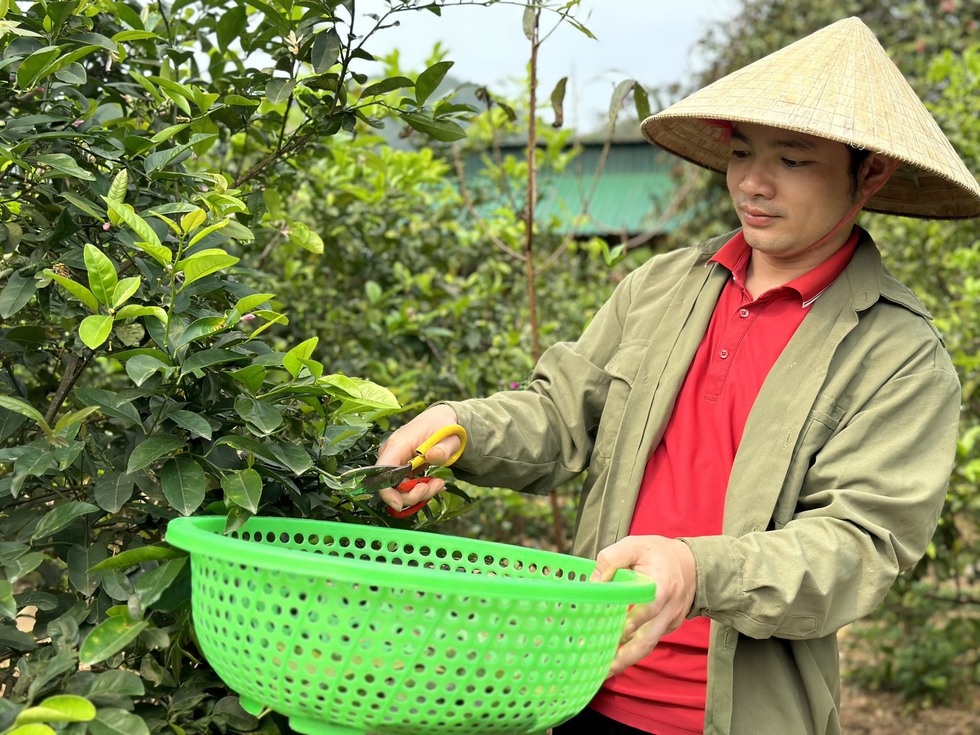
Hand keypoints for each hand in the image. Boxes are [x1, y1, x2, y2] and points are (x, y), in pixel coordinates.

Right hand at [375, 404, 460, 512]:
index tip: (400, 504)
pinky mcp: (399, 467)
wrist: (440, 421)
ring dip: (419, 493)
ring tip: (439, 484)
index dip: (387, 491)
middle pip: (390, 485)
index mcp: (399, 443)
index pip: (382, 470)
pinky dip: (419, 489)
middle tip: (436, 486)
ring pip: (398, 488)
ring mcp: (394, 461)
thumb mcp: (450, 438)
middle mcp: (391, 453)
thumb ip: (443, 449)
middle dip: (413, 494)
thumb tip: (432, 456)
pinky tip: (434, 483)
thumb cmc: (443, 427)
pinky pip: (404, 485)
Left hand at [591, 535, 697, 676]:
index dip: (633, 621)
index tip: (616, 633)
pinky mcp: (669, 626)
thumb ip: (612, 559)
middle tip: (604, 666)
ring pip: (649, 644)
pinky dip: (634, 648)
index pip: (649, 607)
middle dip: (626, 655)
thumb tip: (594, 582)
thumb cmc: (659, 553)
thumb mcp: (635, 545)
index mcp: (662, 584)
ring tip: (605, 670)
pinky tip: (615, 653)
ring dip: (628, 658)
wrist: (692, 564)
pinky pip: (651, 639)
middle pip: (649, 638)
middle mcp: (668, 607)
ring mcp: (670, 620)